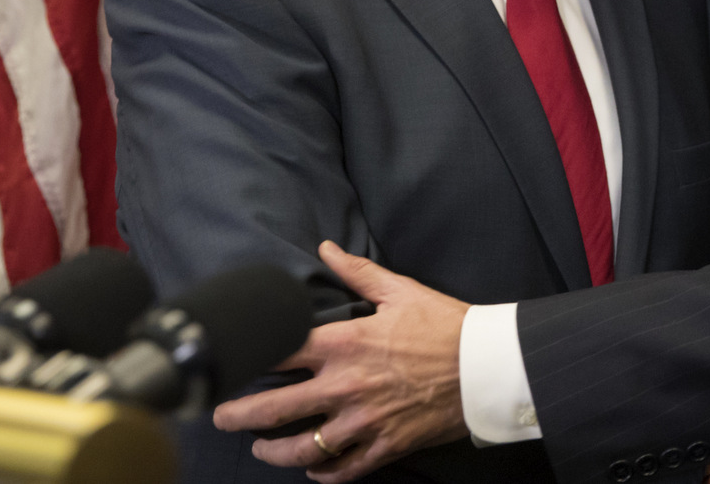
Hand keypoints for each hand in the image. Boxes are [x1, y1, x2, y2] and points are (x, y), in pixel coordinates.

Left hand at [212, 241, 471, 482]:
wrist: (488, 365)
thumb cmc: (446, 324)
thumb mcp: (401, 291)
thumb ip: (357, 272)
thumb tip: (325, 247)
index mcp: (345, 344)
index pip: (280, 352)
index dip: (249, 358)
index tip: (232, 362)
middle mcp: (346, 385)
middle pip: (274, 409)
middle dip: (238, 416)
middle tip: (221, 417)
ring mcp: (363, 421)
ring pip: (302, 448)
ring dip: (273, 452)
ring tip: (261, 450)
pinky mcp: (385, 445)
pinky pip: (343, 468)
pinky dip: (322, 473)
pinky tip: (314, 468)